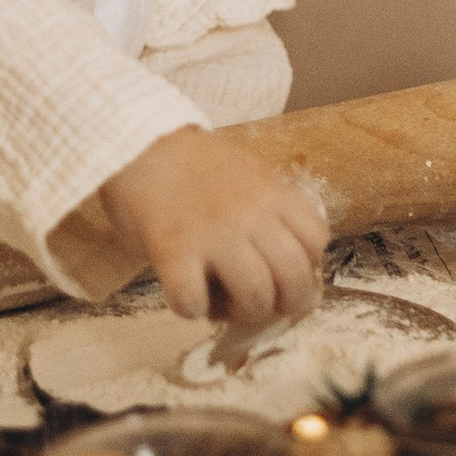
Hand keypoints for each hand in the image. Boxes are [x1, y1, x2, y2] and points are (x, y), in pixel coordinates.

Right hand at [98, 128, 328, 326]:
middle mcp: (251, 215)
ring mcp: (214, 234)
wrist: (138, 143)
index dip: (306, 263)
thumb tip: (283, 259)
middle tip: (263, 302)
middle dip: (285, 303)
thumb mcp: (249, 174)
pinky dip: (192, 309)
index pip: (317, 239)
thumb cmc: (192, 163)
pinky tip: (186, 294)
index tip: (285, 269)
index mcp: (273, 193)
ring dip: (242, 312)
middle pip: (295, 278)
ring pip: (255, 297)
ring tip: (225, 303)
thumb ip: (270, 208)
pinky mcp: (173, 252)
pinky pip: (194, 303)